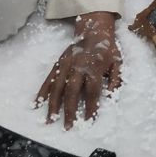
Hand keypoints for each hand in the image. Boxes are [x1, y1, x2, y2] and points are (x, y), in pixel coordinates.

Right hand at [35, 12, 121, 128]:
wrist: (93, 30)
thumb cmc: (107, 49)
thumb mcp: (118, 62)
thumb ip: (117, 79)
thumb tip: (111, 95)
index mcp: (94, 68)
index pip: (92, 91)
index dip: (91, 107)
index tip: (89, 121)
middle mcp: (78, 67)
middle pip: (72, 92)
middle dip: (69, 110)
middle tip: (68, 126)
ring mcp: (66, 65)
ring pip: (57, 87)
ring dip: (53, 105)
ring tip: (50, 120)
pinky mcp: (58, 64)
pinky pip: (49, 79)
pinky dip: (42, 92)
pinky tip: (37, 103)